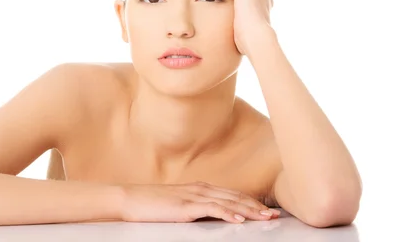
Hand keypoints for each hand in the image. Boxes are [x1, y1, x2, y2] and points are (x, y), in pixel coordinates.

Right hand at [119, 181, 280, 222]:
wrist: (131, 199)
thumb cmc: (152, 204)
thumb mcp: (179, 204)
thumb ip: (196, 207)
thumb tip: (212, 216)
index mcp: (200, 188)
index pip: (232, 194)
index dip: (251, 202)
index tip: (267, 209)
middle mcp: (201, 189)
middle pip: (235, 197)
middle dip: (257, 206)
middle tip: (275, 215)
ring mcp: (194, 196)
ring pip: (228, 202)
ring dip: (249, 210)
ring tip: (265, 218)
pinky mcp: (186, 206)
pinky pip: (211, 209)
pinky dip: (227, 213)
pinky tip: (238, 219)